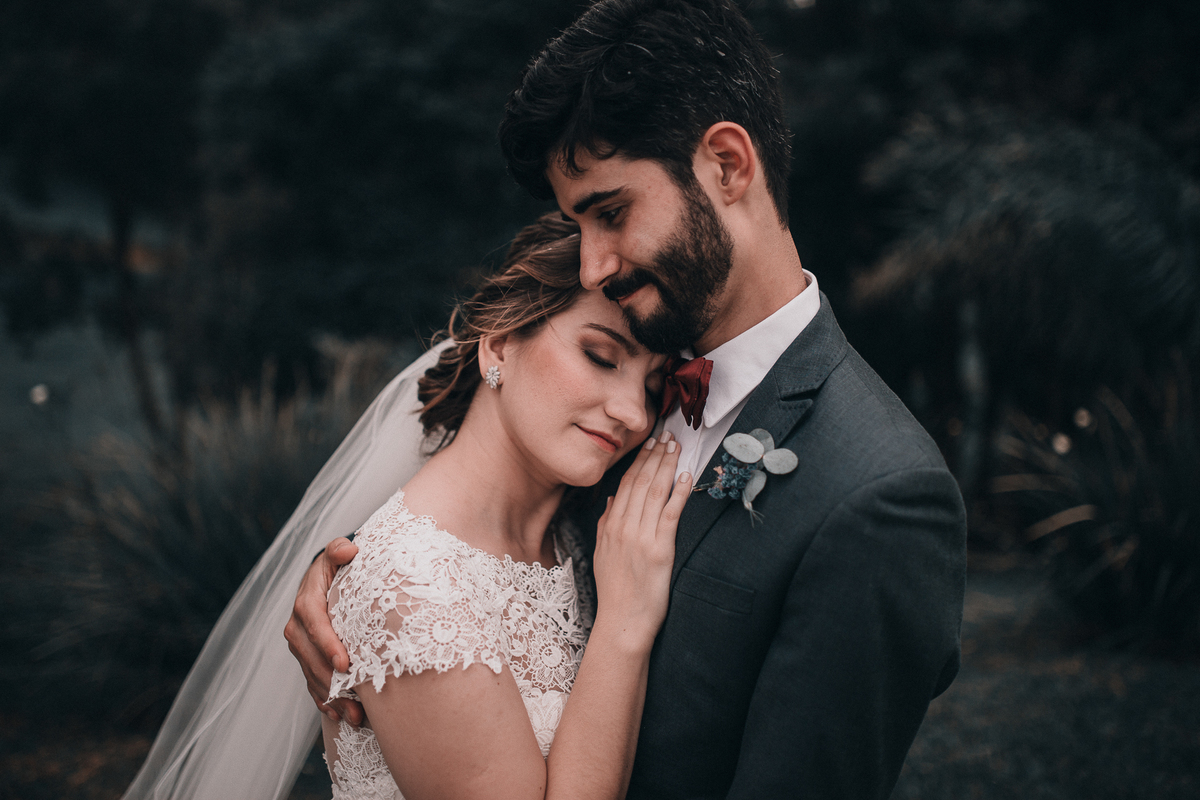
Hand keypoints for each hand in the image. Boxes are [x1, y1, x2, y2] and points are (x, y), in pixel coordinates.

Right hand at [284, 536, 364, 724]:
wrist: (328, 581)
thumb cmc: (339, 568)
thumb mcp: (337, 555)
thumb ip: (339, 550)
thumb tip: (349, 549)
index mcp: (306, 601)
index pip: (314, 624)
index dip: (327, 644)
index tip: (345, 663)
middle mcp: (298, 627)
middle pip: (310, 658)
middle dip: (331, 681)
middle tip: (355, 701)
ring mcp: (301, 646)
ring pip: (312, 675)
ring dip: (331, 698)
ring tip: (354, 716)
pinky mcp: (307, 659)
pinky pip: (312, 684)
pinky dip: (325, 701)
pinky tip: (339, 716)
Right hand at [593, 431, 691, 648]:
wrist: (622, 622)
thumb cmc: (616, 592)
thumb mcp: (603, 554)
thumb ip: (607, 524)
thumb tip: (612, 501)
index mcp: (610, 526)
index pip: (625, 485)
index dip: (638, 461)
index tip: (648, 443)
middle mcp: (624, 528)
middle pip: (640, 482)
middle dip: (655, 456)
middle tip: (666, 435)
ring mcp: (641, 538)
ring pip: (655, 492)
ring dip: (667, 466)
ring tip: (676, 447)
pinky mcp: (659, 550)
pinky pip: (670, 514)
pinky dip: (679, 493)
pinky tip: (686, 476)